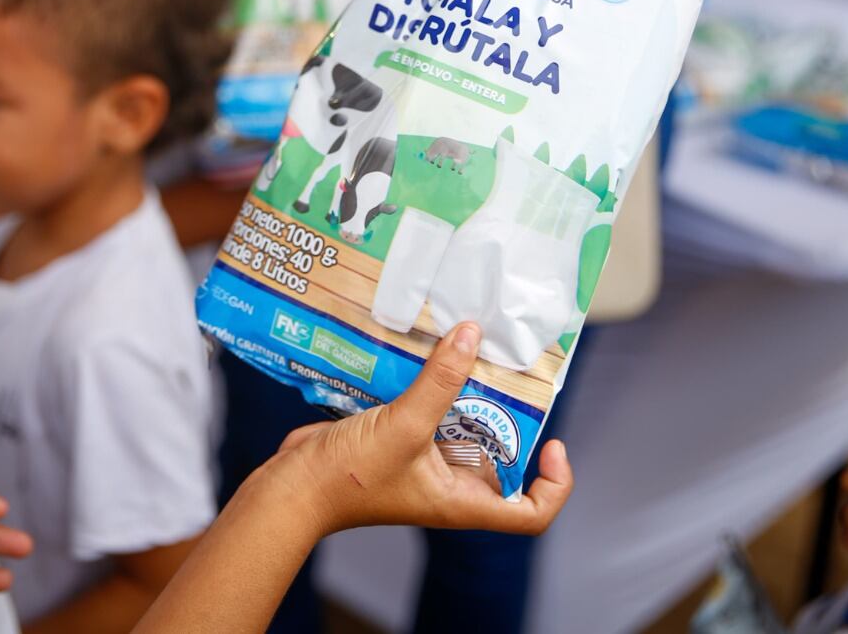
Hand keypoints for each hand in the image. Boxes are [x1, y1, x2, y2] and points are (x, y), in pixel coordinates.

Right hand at [266, 323, 572, 537]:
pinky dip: (435, 387)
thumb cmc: (350, 477)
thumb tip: (473, 334)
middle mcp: (449, 485)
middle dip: (509, 417)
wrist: (293, 485)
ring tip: (478, 351)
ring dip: (471, 394)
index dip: (552, 484)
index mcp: (462, 501)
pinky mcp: (399, 440)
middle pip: (501, 459)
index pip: (529, 513)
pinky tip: (433, 354)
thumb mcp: (404, 426)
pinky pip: (431, 413)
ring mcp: (423, 463)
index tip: (554, 444)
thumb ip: (440, 381)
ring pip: (464, 428)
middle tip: (513, 370)